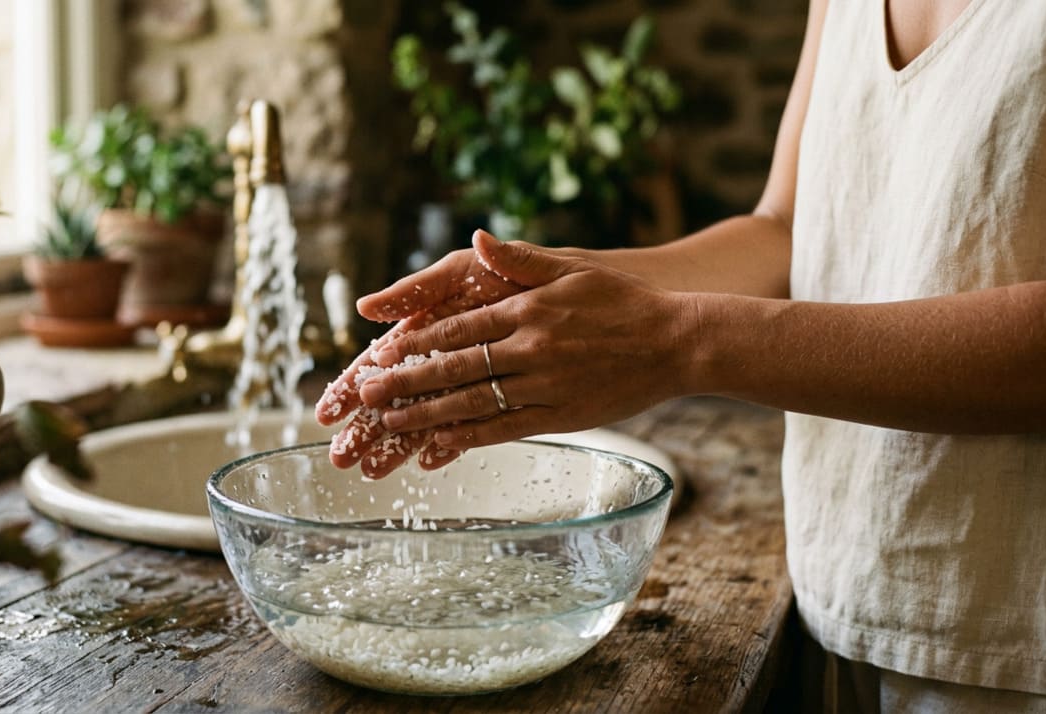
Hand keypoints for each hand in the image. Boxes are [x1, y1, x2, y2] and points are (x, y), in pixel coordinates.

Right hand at [316, 230, 526, 477]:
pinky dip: (452, 442)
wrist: (586, 291)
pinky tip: (430, 463)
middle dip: (366, 427)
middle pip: (398, 397)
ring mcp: (472, 378)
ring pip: (429, 415)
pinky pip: (473, 424)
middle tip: (339, 456)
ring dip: (400, 444)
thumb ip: (420, 288)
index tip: (328, 411)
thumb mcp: (466, 271)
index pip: (381, 362)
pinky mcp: (504, 395)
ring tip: (372, 472)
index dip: (353, 385)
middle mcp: (446, 355)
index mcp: (429, 325)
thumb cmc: (519, 272)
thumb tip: (366, 308)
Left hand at [360, 231, 697, 451]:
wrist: (678, 342)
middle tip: (367, 395)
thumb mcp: (572, 269)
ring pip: (473, 403)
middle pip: (455, 368)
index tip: (380, 353)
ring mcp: (544, 385)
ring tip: (390, 425)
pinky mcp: (561, 416)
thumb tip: (476, 240)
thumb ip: (520, 259)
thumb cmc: (625, 302)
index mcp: (528, 309)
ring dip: (427, 415)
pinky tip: (440, 448)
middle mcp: (530, 348)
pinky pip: (506, 431)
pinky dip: (470, 439)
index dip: (415, 342)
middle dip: (406, 382)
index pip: (458, 327)